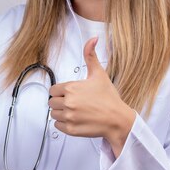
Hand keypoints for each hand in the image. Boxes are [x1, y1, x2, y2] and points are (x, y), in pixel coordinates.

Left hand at [48, 37, 135, 156]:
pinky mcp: (71, 130)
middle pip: (52, 102)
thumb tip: (92, 39)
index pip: (53, 90)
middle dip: (60, 102)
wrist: (118, 119)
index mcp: (71, 88)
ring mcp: (69, 117)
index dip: (60, 92)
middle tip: (73, 103)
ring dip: (61, 113)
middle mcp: (68, 102)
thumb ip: (91, 55)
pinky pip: (57, 126)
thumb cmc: (109, 98)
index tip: (69, 94)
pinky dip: (64, 124)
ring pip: (53, 114)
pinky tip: (75, 119)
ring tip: (75, 111)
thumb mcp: (99, 74)